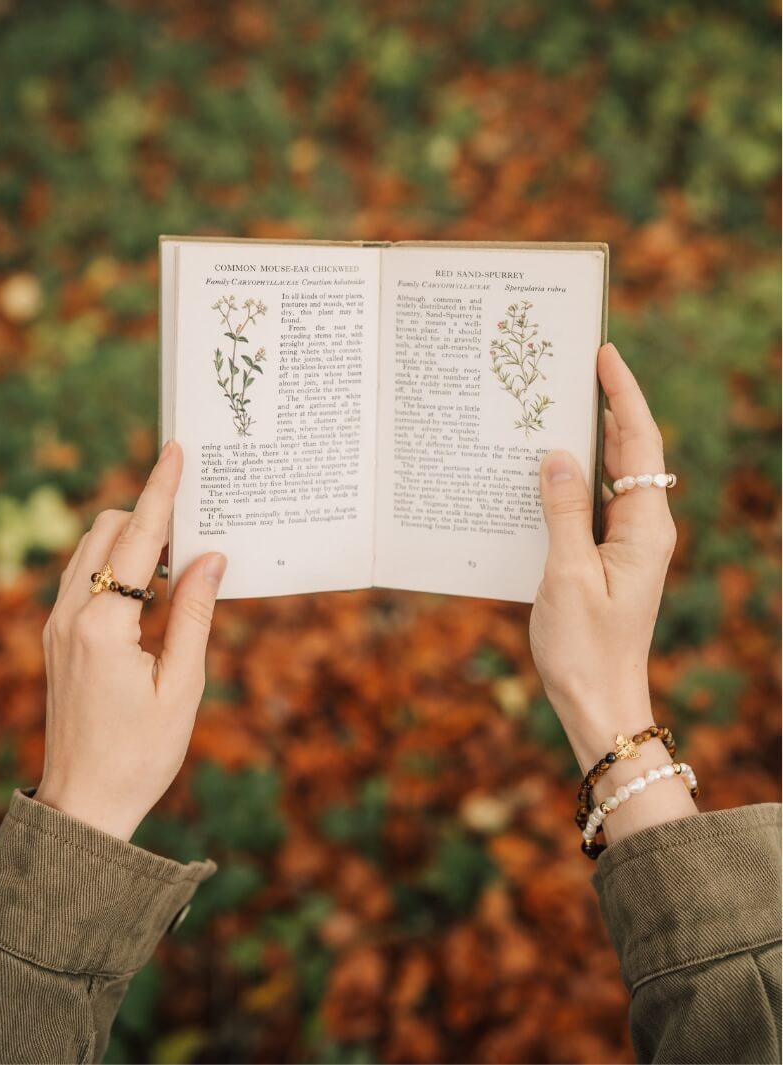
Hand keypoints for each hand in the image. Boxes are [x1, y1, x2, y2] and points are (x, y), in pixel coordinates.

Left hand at [35, 441, 226, 840]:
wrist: (85, 804)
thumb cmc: (141, 753)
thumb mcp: (183, 685)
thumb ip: (195, 613)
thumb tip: (210, 556)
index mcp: (103, 626)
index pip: (137, 540)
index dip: (161, 492)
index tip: (175, 451)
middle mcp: (70, 616)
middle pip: (105, 531)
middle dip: (147, 515)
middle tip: (195, 529)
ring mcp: (56, 626)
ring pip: (90, 550)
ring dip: (132, 541)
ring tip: (177, 564)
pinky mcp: (57, 638)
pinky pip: (85, 578)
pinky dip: (116, 566)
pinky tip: (151, 592)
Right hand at [530, 343, 695, 840]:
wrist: (599, 703)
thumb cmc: (584, 648)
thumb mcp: (567, 576)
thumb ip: (563, 513)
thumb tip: (558, 454)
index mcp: (645, 528)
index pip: (639, 444)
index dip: (623, 395)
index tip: (605, 354)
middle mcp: (644, 530)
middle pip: (631, 453)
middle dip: (608, 406)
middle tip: (575, 367)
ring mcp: (628, 545)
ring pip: (613, 477)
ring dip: (591, 440)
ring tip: (559, 404)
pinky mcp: (609, 560)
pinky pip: (595, 505)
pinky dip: (576, 479)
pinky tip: (546, 471)